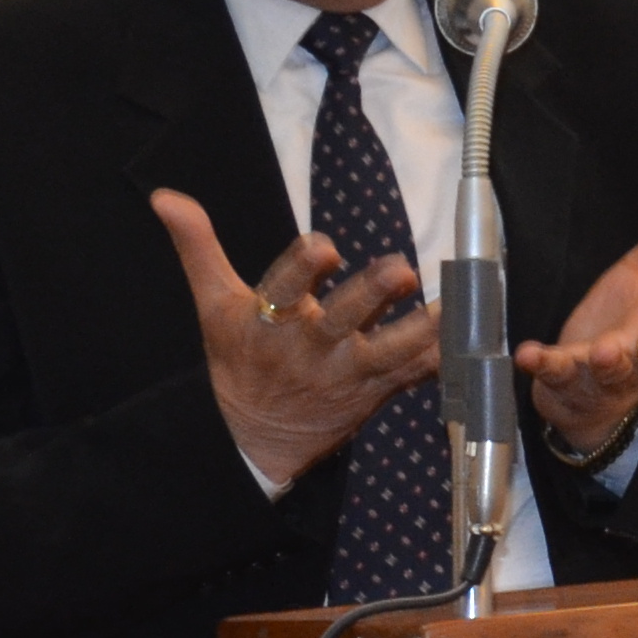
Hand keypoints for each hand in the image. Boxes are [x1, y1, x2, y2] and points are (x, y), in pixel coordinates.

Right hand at [153, 189, 432, 489]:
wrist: (254, 440)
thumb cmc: (239, 360)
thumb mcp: (214, 306)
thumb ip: (198, 248)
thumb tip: (166, 197)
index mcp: (268, 324)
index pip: (284, 288)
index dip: (304, 267)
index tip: (325, 248)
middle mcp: (310, 349)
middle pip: (342, 320)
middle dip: (370, 295)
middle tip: (400, 269)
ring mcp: (347, 374)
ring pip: (389, 352)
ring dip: (422, 328)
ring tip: (451, 305)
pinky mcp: (377, 391)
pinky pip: (415, 375)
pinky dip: (444, 357)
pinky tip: (472, 337)